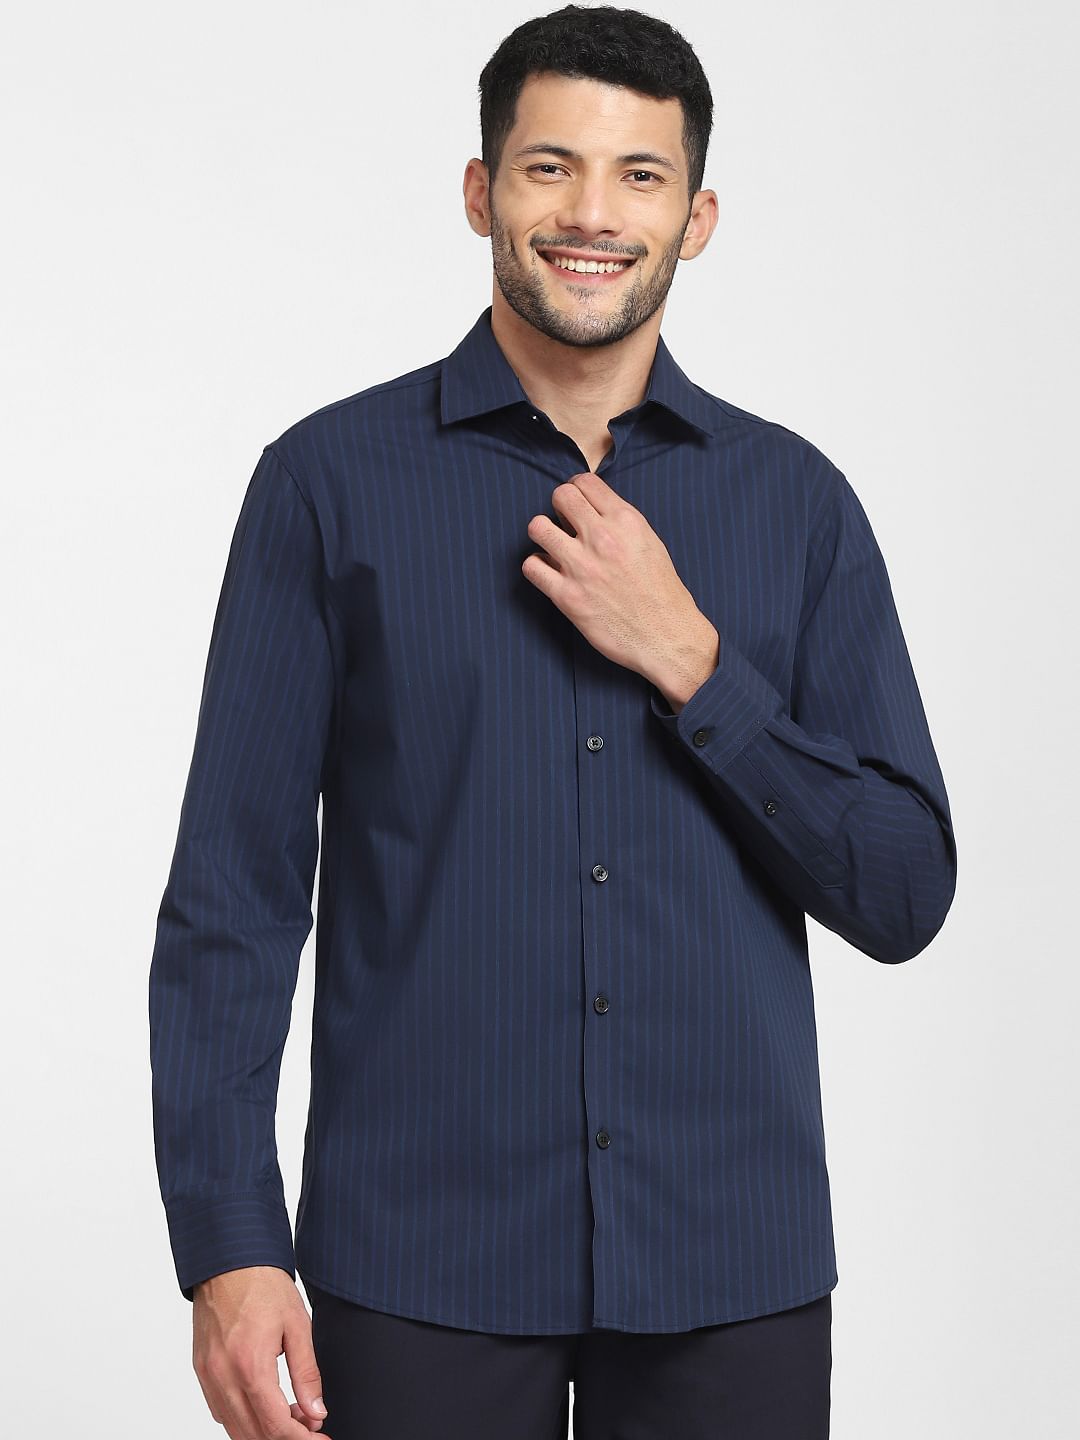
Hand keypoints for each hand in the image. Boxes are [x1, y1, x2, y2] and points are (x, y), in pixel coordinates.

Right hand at [192, 1266, 330, 1438]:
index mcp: (250, 1365)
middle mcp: (224, 1376)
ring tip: (291, 1413)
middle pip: (253, 1434)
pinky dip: (242, 1418)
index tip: (320, 1438)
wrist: (229, 1260)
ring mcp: (208, 1375)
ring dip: (263, 1431)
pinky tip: (264, 1404)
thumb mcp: (298, 1325)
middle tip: (310, 1426)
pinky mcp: (201, 1369)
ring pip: (233, 1428)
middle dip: (285, 1437)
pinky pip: (219, 1410)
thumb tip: (316, 1410)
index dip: (301, 1439)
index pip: (275, 1426)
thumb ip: (306, 1373)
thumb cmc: (263, 1284)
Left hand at [521, 471, 715, 695]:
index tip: (577, 505)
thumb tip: (590, 512)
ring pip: (537, 527)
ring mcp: (581, 566)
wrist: (667, 637)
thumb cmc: (662, 593)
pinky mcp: (566, 596)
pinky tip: (551, 574)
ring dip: (543, 534)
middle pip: (560, 496)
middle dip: (559, 508)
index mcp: (626, 521)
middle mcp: (602, 538)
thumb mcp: (650, 543)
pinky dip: (537, 567)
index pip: (585, 481)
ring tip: (554, 548)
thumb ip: (620, 523)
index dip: (577, 489)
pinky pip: (531, 566)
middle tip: (566, 526)